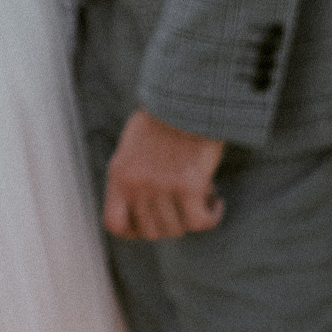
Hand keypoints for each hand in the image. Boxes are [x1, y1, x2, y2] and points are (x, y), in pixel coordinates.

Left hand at [103, 111, 227, 242]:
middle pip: (152, 232)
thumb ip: (133, 177)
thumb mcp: (132, 148)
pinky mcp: (189, 186)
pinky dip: (211, 216)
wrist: (186, 98)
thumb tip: (145, 208)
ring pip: (177, 229)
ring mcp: (162, 187)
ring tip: (200, 196)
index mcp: (120, 175)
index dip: (133, 231)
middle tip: (183, 206)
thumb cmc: (164, 119)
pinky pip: (201, 222)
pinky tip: (216, 203)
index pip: (115, 224)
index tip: (150, 223)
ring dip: (191, 217)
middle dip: (170, 224)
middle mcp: (137, 185)